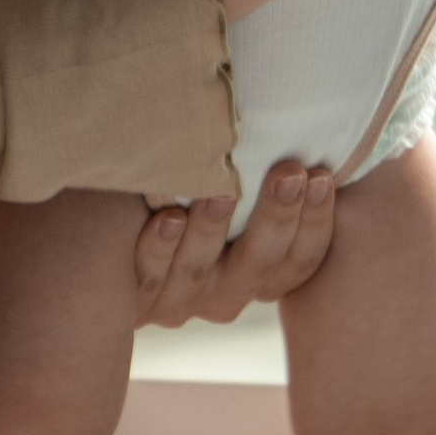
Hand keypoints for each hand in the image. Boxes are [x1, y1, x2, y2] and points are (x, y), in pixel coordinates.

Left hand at [132, 162, 337, 328]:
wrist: (114, 222)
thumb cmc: (195, 182)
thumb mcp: (241, 181)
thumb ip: (273, 170)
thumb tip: (320, 133)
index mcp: (262, 274)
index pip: (302, 258)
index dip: (316, 221)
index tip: (320, 174)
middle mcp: (225, 294)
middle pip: (260, 266)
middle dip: (277, 217)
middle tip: (289, 171)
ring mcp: (178, 301)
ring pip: (202, 273)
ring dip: (214, 231)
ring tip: (222, 191)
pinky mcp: (134, 300)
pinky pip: (149, 278)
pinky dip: (160, 248)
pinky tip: (168, 217)